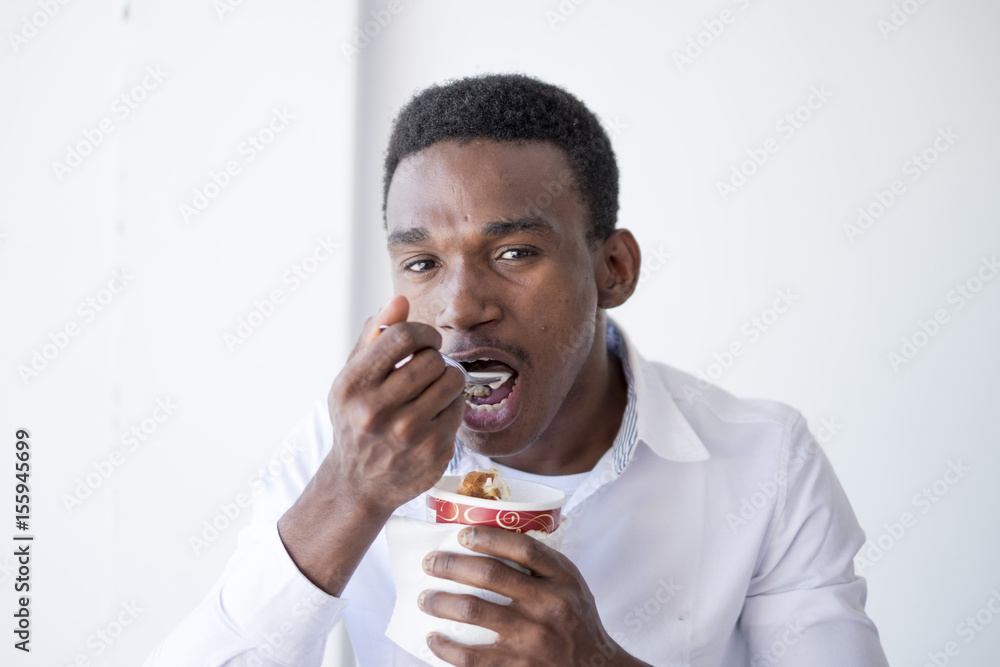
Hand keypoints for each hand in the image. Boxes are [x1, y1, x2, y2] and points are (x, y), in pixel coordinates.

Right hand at [324, 294, 465, 512]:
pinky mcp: (432, 450)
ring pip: (451, 380)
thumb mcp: (352, 378)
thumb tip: (400, 300)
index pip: (401, 336)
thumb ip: (374, 336)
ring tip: (434, 387)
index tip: (425, 340)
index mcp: (352, 385)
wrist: (358, 483)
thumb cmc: (356, 421)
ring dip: (448, 378)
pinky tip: (435, 413)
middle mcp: (376, 410)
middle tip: (429, 367)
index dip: (422, 331)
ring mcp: (407, 433)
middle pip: (431, 358)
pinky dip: (452, 405)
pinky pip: (459, 408)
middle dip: (435, 357)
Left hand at [418, 526, 649, 666]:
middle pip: (490, 575)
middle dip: (451, 565)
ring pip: (475, 611)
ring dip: (441, 602)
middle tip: (430, 563)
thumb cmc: (577, 621)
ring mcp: (532, 638)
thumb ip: (542, 564)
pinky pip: (472, 656)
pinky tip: (434, 638)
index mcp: (562, 579)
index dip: (488, 537)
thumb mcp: (571, 585)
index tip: (462, 535)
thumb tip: (493, 538)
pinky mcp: (518, 666)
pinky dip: (447, 647)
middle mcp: (548, 605)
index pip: (522, 548)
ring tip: (425, 599)